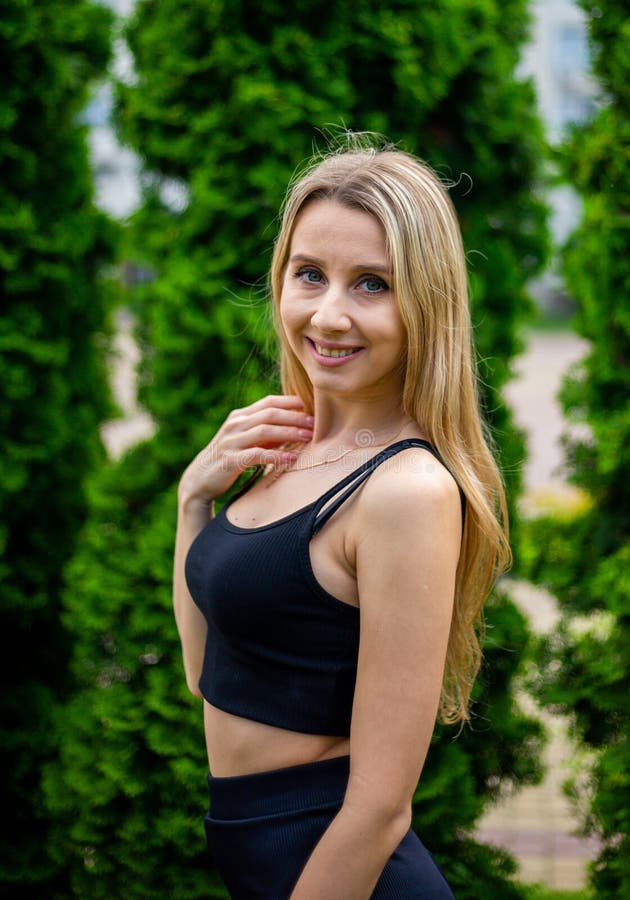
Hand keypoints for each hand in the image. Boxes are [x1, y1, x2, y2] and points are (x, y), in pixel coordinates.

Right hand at [177, 395, 313, 506]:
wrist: (201, 479)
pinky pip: (257, 455)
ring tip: (308, 437)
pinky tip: (291, 458)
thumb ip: (266, 432)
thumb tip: (295, 426)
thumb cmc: (229, 458)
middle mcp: (235, 424)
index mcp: (240, 416)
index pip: (269, 402)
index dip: (291, 402)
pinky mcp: (230, 460)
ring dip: (289, 433)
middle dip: (294, 417)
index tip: (312, 406)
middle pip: (269, 414)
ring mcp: (231, 441)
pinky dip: (276, 455)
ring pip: (264, 431)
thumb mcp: (246, 440)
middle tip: (315, 423)